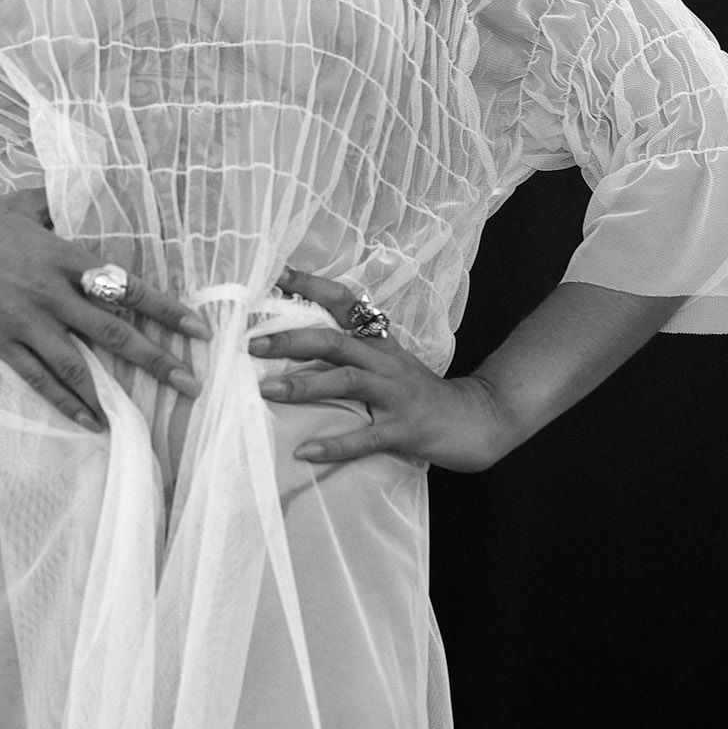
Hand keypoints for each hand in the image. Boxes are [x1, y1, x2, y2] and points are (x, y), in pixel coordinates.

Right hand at [0, 188, 209, 431]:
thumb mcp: (21, 204)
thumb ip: (55, 204)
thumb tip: (80, 191)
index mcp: (63, 254)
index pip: (127, 285)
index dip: (166, 308)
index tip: (199, 328)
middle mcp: (51, 291)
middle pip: (114, 331)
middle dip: (157, 360)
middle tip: (190, 384)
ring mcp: (25, 321)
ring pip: (79, 364)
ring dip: (112, 393)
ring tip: (140, 418)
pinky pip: (39, 379)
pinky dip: (67, 403)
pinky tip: (90, 421)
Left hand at [250, 266, 505, 470]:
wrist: (476, 418)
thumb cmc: (421, 392)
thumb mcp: (388, 361)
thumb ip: (352, 349)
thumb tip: (297, 341)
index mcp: (378, 342)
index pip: (343, 302)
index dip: (310, 286)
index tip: (274, 275)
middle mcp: (384, 361)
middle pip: (333, 341)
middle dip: (290, 340)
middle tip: (251, 345)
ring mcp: (395, 394)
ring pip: (345, 382)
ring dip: (303, 386)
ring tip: (265, 391)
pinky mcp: (405, 429)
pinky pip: (366, 437)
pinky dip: (334, 445)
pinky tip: (305, 452)